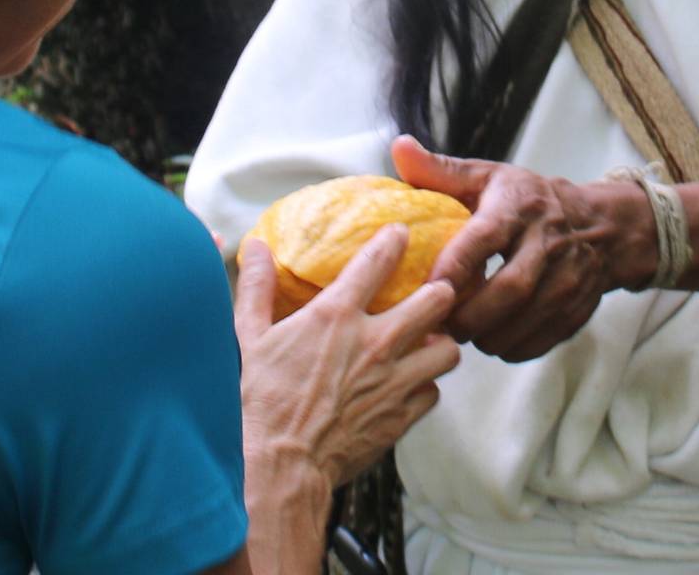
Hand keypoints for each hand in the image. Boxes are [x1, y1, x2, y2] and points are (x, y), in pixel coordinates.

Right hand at [235, 225, 460, 487]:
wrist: (282, 465)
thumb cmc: (261, 401)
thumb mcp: (250, 338)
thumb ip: (257, 288)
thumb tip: (254, 248)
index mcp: (336, 316)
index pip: (376, 261)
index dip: (393, 241)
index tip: (401, 233)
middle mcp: (374, 342)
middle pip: (436, 302)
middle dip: (442, 292)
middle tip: (435, 293)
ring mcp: (394, 381)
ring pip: (448, 350)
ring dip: (441, 344)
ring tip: (429, 344)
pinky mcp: (402, 415)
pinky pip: (433, 393)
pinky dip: (425, 388)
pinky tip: (411, 387)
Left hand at [393, 136, 647, 362]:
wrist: (601, 226)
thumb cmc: (529, 201)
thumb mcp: (488, 177)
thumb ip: (440, 170)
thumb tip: (399, 147)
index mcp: (518, 207)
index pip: (486, 238)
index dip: (456, 266)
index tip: (427, 288)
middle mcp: (548, 243)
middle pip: (510, 288)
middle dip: (469, 315)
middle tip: (439, 325)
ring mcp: (568, 278)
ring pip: (525, 320)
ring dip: (487, 336)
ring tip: (462, 334)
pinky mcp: (577, 309)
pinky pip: (540, 341)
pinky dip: (511, 348)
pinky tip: (492, 340)